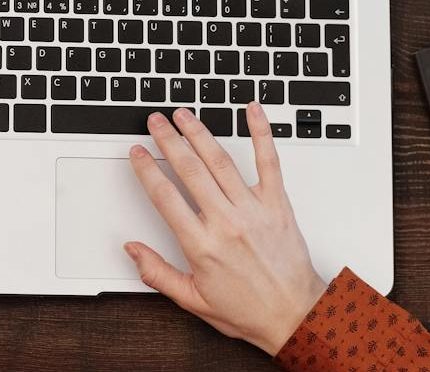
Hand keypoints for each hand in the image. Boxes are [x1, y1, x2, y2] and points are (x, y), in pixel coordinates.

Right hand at [124, 104, 326, 354]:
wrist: (296, 316)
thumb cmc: (249, 310)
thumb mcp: (193, 299)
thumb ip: (158, 273)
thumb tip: (133, 250)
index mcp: (201, 245)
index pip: (165, 197)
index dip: (147, 170)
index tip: (137, 153)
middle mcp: (226, 223)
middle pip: (189, 170)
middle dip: (169, 140)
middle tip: (155, 121)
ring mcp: (253, 210)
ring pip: (220, 162)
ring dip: (199, 133)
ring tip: (184, 115)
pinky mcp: (277, 204)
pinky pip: (269, 162)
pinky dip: (261, 134)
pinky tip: (253, 112)